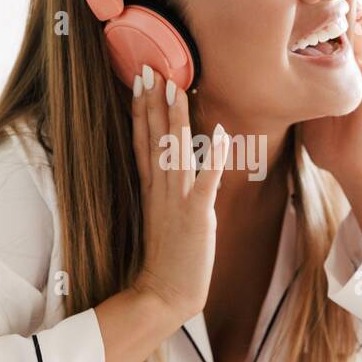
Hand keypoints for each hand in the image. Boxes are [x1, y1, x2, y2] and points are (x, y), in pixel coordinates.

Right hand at [129, 64, 227, 325]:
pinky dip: (212, 158)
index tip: (142, 79)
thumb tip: (174, 167)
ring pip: (174, 151)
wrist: (164, 294)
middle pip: (153, 137)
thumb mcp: (164, 217)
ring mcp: (177, 201)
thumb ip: (166, 191)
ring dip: (176, 119)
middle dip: (153, 102)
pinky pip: (206, 182)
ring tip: (177, 88)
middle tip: (152, 67)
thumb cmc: (167, 260)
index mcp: (151, 189)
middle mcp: (160, 189)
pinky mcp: (196, 215)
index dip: (142, 109)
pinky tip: (220, 133)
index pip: (143, 140)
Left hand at [298, 0, 361, 192]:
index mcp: (333, 67)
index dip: (314, 4)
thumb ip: (283, 91)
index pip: (324, 27)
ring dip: (357, 4)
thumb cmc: (327, 142)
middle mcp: (350, 64)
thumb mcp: (299, 107)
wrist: (353, 168)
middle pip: (345, 19)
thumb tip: (247, 80)